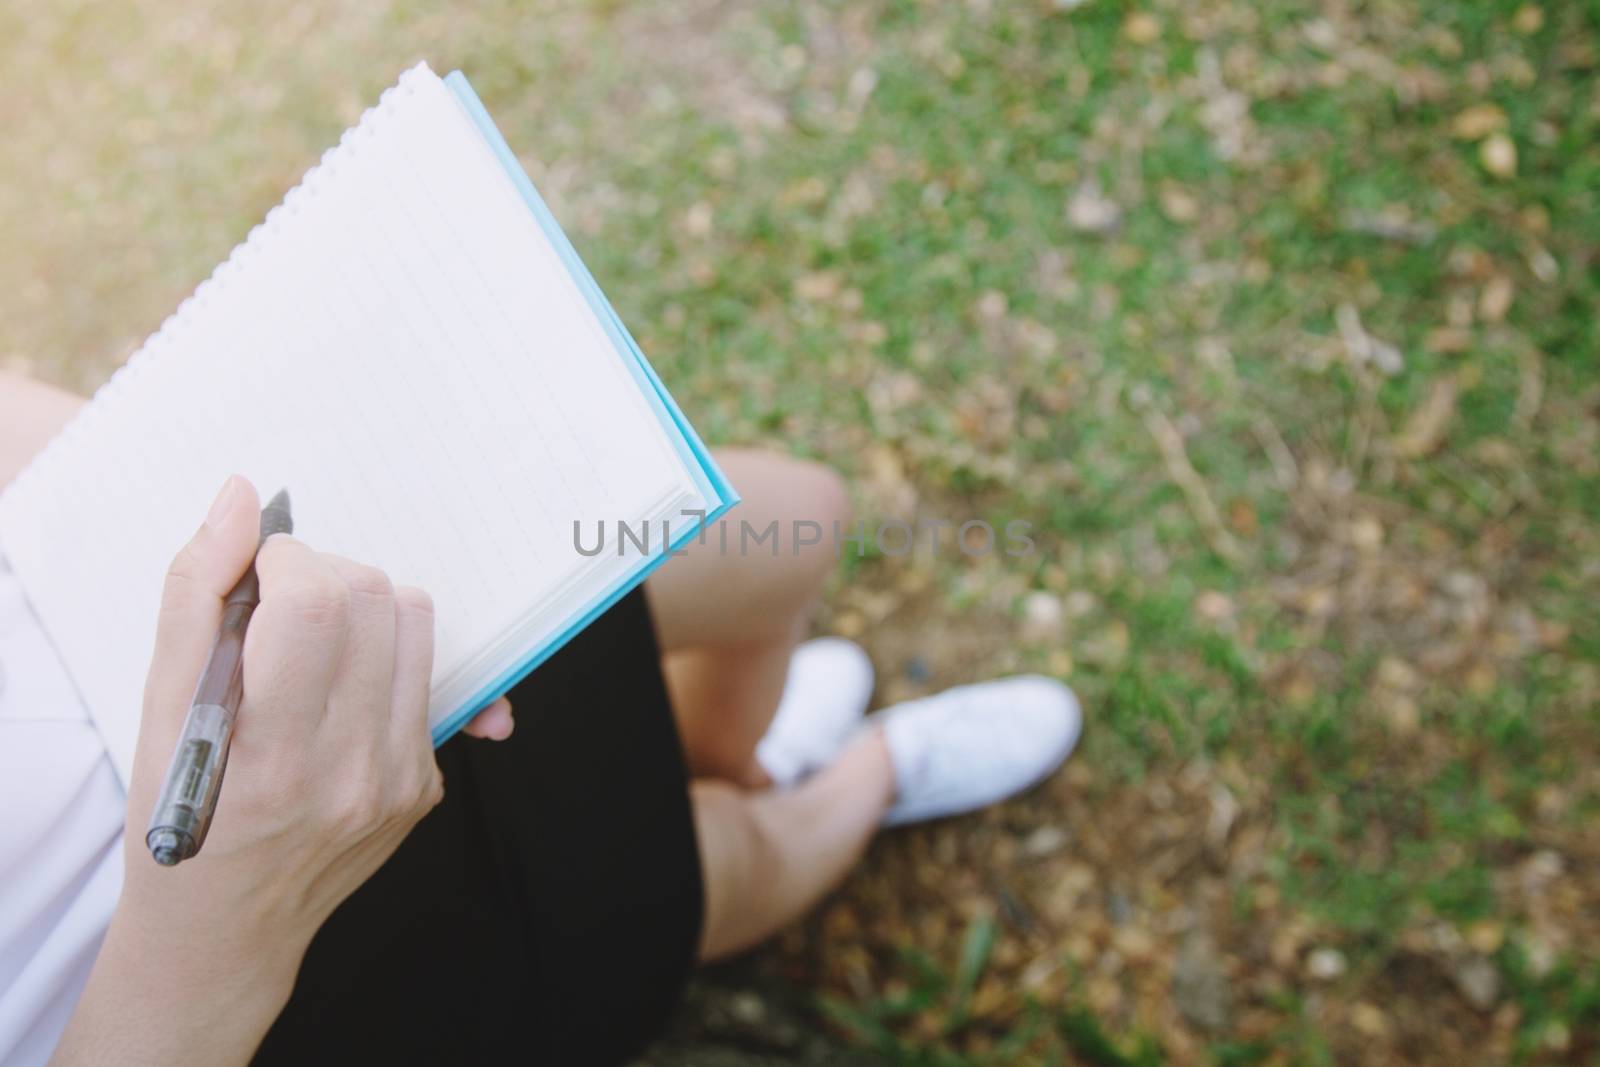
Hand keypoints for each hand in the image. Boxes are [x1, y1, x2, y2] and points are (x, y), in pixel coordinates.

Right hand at [54, 475, 502, 1065]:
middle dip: (322, 577)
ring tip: (311, 646)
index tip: (257, 578)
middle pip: (375, 599)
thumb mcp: (159, 712)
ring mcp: (399, 782)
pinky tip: (337, 693)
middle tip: (278, 611)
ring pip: (415, 624)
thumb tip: (237, 501)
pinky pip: (429, 675)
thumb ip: (194, 596)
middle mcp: (349, 772)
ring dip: (363, 609)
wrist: (225, 930)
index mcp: (269, 757)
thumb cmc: (178, 819)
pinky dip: (384, 660)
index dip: (285, 563)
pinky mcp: (428, 785)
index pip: (316, 605)